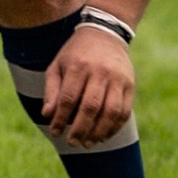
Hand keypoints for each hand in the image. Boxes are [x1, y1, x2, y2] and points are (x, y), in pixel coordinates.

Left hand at [41, 27, 135, 146]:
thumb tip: (47, 115)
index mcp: (77, 66)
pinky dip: (114, 127)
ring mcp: (117, 78)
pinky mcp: (130, 84)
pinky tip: (104, 135)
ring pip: (111, 111)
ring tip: (89, 143)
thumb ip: (52, 90)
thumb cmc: (76, 54)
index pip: (68, 98)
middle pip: (90, 107)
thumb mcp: (57, 65)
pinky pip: (125, 111)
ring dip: (99, 132)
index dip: (61, 118)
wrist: (105, 33)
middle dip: (80, 129)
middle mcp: (99, 72)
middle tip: (73, 143)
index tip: (55, 132)